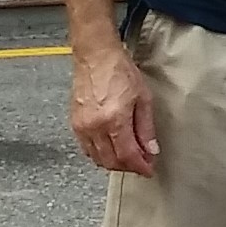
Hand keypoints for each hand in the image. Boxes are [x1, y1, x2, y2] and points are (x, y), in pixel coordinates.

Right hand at [70, 41, 157, 176]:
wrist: (96, 56)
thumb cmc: (119, 71)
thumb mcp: (143, 98)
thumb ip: (146, 128)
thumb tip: (151, 150)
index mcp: (113, 120)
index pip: (127, 156)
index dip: (140, 167)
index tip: (149, 170)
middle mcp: (94, 127)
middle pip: (110, 161)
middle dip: (128, 167)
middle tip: (142, 163)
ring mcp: (81, 127)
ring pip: (97, 158)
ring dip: (114, 162)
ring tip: (129, 156)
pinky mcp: (74, 123)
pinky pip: (86, 149)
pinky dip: (100, 154)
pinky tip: (112, 148)